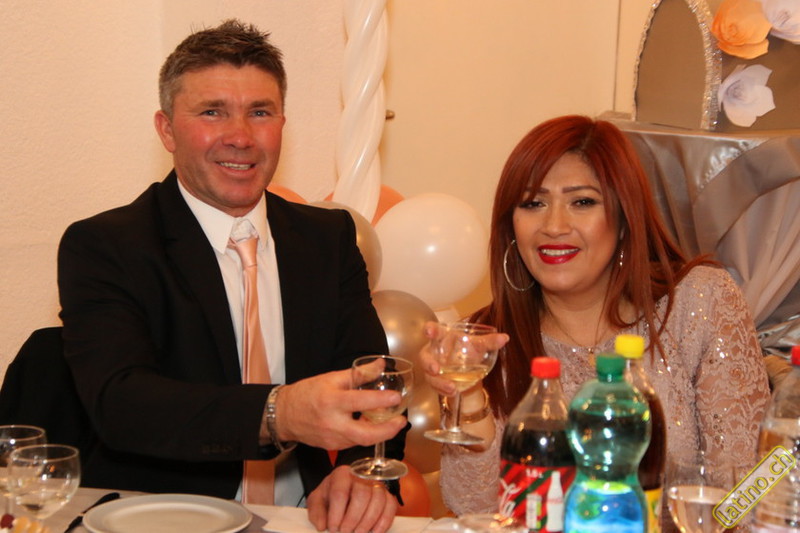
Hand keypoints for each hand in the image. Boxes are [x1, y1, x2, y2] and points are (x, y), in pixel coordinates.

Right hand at [276, 369, 406, 449]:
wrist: (284, 415)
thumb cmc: (308, 393)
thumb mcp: (332, 378)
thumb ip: (359, 373)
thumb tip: (381, 365)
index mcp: (332, 401)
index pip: (361, 402)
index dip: (381, 400)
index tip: (397, 397)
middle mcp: (333, 423)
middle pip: (366, 435)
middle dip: (388, 431)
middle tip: (401, 421)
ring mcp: (333, 438)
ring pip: (362, 440)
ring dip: (379, 432)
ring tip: (390, 420)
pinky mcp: (332, 446)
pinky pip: (354, 442)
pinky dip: (366, 434)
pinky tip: (372, 425)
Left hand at [307, 465, 397, 532]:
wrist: (345, 490)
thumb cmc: (331, 495)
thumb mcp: (318, 500)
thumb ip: (316, 512)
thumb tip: (321, 525)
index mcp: (341, 475)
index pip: (340, 493)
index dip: (337, 514)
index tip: (333, 528)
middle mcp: (361, 475)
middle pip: (361, 495)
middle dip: (353, 518)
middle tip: (345, 531)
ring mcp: (376, 484)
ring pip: (377, 501)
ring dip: (367, 521)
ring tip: (358, 532)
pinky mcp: (387, 494)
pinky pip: (390, 506)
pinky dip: (383, 522)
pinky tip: (374, 532)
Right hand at [419, 321, 508, 396]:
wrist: (468, 366)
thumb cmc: (468, 349)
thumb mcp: (478, 345)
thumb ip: (489, 341)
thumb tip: (505, 338)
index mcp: (443, 337)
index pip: (433, 330)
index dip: (429, 330)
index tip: (429, 331)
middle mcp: (434, 352)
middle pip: (424, 357)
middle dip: (428, 363)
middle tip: (435, 368)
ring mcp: (433, 367)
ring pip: (429, 375)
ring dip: (439, 382)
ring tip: (452, 387)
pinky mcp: (435, 380)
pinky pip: (435, 386)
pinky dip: (443, 390)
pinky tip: (453, 392)